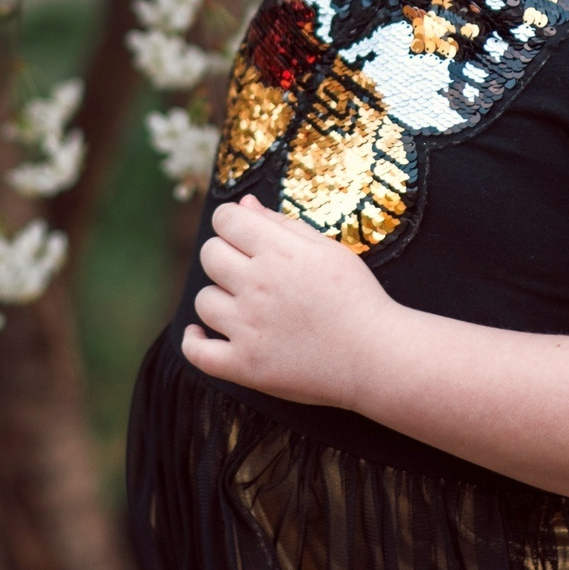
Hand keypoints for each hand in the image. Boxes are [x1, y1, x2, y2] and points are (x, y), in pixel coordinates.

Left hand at [181, 195, 403, 409]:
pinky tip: (201, 332)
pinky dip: (193, 341)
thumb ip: (282, 223)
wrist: (376, 355)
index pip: (225, 219)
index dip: (232, 223)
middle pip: (210, 255)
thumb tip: (244, 203)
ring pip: (203, 300)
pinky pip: (198, 352)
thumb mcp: (327, 248)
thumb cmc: (356, 297)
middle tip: (248, 271)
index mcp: (279, 251)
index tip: (244, 236)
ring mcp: (249, 328)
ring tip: (243, 306)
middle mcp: (258, 285)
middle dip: (225, 256)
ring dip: (219, 298)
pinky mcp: (246, 366)